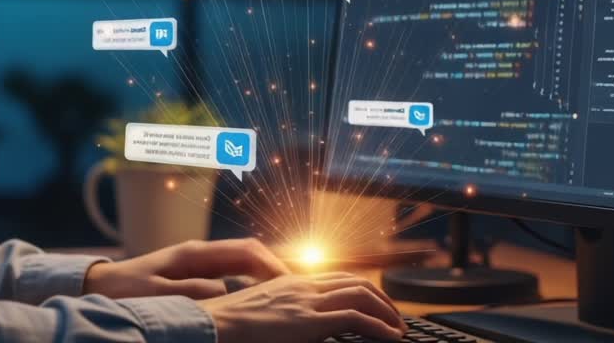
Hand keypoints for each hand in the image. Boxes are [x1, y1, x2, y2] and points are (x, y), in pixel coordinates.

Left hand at [83, 238, 289, 298]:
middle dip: (277, 268)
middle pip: (251, 253)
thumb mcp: (159, 293)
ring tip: (288, 295)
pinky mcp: (195, 273)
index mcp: (196, 253)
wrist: (100, 286)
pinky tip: (260, 301)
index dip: (272, 266)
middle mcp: (201, 253)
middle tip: (300, 291)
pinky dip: (252, 282)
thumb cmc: (126, 291)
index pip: (246, 251)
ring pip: (244, 263)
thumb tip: (225, 291)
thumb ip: (191, 291)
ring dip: (266, 275)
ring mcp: (199, 262)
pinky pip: (233, 274)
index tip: (291, 284)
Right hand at [200, 272, 405, 342]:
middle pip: (357, 282)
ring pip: (362, 295)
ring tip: (399, 329)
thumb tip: (295, 324)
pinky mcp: (308, 321)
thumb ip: (284, 312)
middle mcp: (304, 285)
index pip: (339, 278)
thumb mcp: (262, 311)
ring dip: (387, 312)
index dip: (364, 289)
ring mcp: (307, 301)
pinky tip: (391, 337)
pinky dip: (379, 327)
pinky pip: (355, 319)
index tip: (377, 304)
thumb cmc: (230, 324)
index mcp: (293, 282)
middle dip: (382, 298)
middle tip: (396, 317)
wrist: (214, 325)